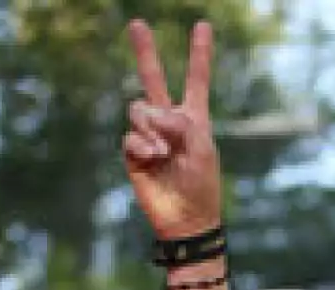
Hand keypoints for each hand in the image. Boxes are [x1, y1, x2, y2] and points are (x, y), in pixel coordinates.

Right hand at [123, 19, 222, 240]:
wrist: (187, 221)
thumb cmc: (202, 186)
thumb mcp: (202, 148)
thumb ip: (181, 122)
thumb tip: (152, 113)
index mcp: (193, 119)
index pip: (196, 81)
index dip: (199, 54)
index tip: (203, 26)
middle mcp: (168, 122)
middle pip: (154, 80)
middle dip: (145, 52)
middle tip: (137, 24)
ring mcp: (148, 135)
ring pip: (138, 109)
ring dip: (151, 127)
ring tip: (164, 152)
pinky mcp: (134, 152)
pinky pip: (131, 135)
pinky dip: (143, 144)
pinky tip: (154, 158)